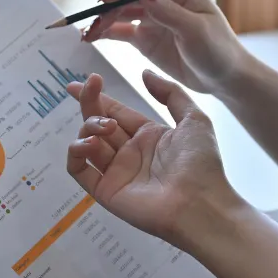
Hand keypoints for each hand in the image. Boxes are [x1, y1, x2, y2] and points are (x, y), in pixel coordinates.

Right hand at [67, 71, 239, 243]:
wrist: (201, 204)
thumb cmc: (201, 164)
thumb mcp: (194, 119)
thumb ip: (170, 93)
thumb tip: (144, 72)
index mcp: (148, 136)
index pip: (116, 111)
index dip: (99, 96)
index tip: (87, 80)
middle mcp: (129, 153)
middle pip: (98, 123)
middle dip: (89, 103)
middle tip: (84, 88)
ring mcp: (116, 172)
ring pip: (86, 143)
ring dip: (89, 127)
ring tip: (107, 128)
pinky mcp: (105, 190)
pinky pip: (79, 170)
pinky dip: (75, 153)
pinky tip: (89, 144)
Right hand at [82, 0, 250, 97]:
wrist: (224, 79)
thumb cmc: (218, 50)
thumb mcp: (194, 30)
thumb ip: (166, 10)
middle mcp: (162, 1)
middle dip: (108, 7)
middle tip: (94, 21)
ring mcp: (152, 19)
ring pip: (119, 14)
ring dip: (102, 21)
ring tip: (87, 34)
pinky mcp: (145, 39)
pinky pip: (119, 32)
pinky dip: (104, 33)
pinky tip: (91, 38)